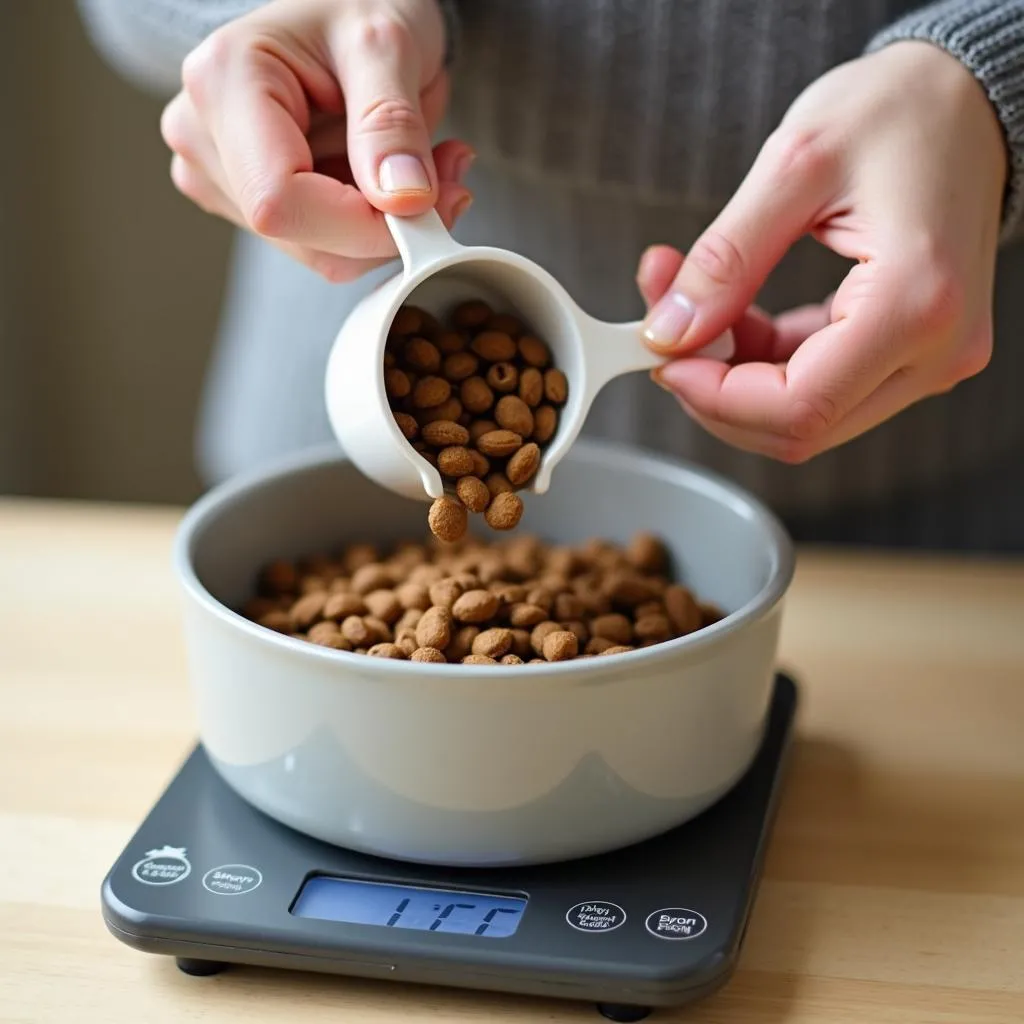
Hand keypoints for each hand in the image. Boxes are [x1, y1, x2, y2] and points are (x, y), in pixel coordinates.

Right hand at [160, 0, 472, 281]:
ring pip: (317, 252)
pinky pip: (321, 246)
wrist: (344, 7)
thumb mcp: (387, 43)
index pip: (281, 202)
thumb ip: (392, 122)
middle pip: (300, 236)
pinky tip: (386, 179)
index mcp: (224, 83)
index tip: (428, 207)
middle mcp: (204, 134)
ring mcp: (218, 173)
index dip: (360, 226)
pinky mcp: (244, 199)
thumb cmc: (357, 4)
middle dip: (383, 226)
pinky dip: (369, 227)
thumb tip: (403, 200)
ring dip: (382, 226)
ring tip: (417, 165)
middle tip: (444, 178)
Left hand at [638, 42, 1005, 462]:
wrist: (967, 97)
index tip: (663, 356)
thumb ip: (725, 261)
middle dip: (715, 391)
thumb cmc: (898, 110)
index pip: (798, 407)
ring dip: (735, 379)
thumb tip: (670, 335)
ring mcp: (930, 358)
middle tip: (667, 333)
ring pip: (806, 417)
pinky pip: (821, 386)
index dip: (713, 397)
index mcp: (916, 303)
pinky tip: (737, 316)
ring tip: (696, 308)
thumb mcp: (793, 167)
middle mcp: (937, 349)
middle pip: (800, 428)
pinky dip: (765, 365)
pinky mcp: (913, 353)